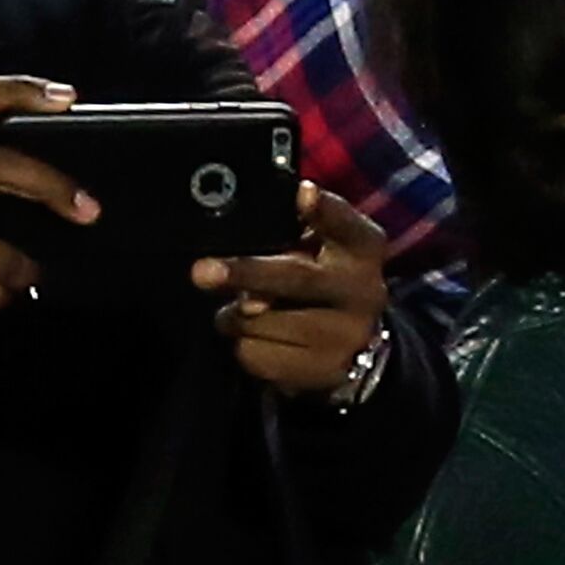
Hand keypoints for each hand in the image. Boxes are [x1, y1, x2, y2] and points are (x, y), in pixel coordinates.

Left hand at [191, 182, 387, 395]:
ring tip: (241, 309)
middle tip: (201, 271)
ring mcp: (345, 337)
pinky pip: (256, 356)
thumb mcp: (325, 247)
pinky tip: (257, 336)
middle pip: (296, 278)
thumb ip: (293, 242)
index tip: (301, 192)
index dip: (324, 209)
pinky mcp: (321, 372)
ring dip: (235, 314)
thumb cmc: (325, 278)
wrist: (358, 345)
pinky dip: (243, 344)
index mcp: (363, 248)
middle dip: (246, 273)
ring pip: (263, 322)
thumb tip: (249, 290)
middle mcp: (362, 290)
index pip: (345, 223)